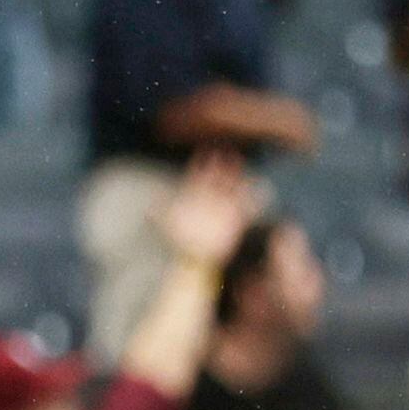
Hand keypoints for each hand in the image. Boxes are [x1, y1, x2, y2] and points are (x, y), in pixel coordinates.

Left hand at [160, 150, 259, 267]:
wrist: (197, 257)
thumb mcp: (169, 227)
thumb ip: (160, 216)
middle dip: (220, 165)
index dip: (201, 164)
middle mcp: (210, 199)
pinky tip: (261, 188)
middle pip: (216, 177)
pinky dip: (254, 197)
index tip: (204, 151)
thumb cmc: (181, 241)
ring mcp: (223, 206)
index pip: (198, 176)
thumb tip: (147, 208)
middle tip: (225, 152)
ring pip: (231, 186)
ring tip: (241, 164)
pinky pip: (246, 205)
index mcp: (194, 197)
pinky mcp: (235, 217)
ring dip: (236, 175)